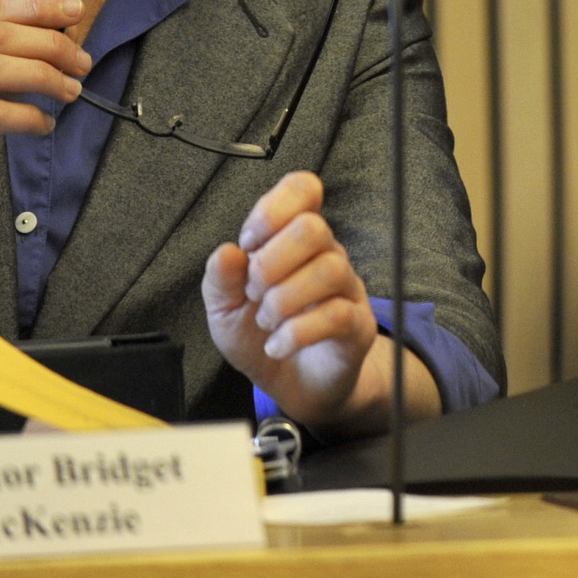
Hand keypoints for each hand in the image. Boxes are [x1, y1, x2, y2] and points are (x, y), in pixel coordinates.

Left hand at [202, 171, 382, 431]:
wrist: (291, 387)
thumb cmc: (260, 337)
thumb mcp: (225, 309)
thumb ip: (220, 279)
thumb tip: (228, 252)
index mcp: (292, 239)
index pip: (302, 189)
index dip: (273, 209)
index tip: (250, 244)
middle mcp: (326, 254)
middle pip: (313, 227)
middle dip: (271, 263)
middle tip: (254, 293)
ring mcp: (346, 289)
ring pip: (329, 269)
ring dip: (283, 300)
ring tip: (266, 322)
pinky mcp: (358, 326)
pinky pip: (338, 314)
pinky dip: (297, 333)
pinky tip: (277, 345)